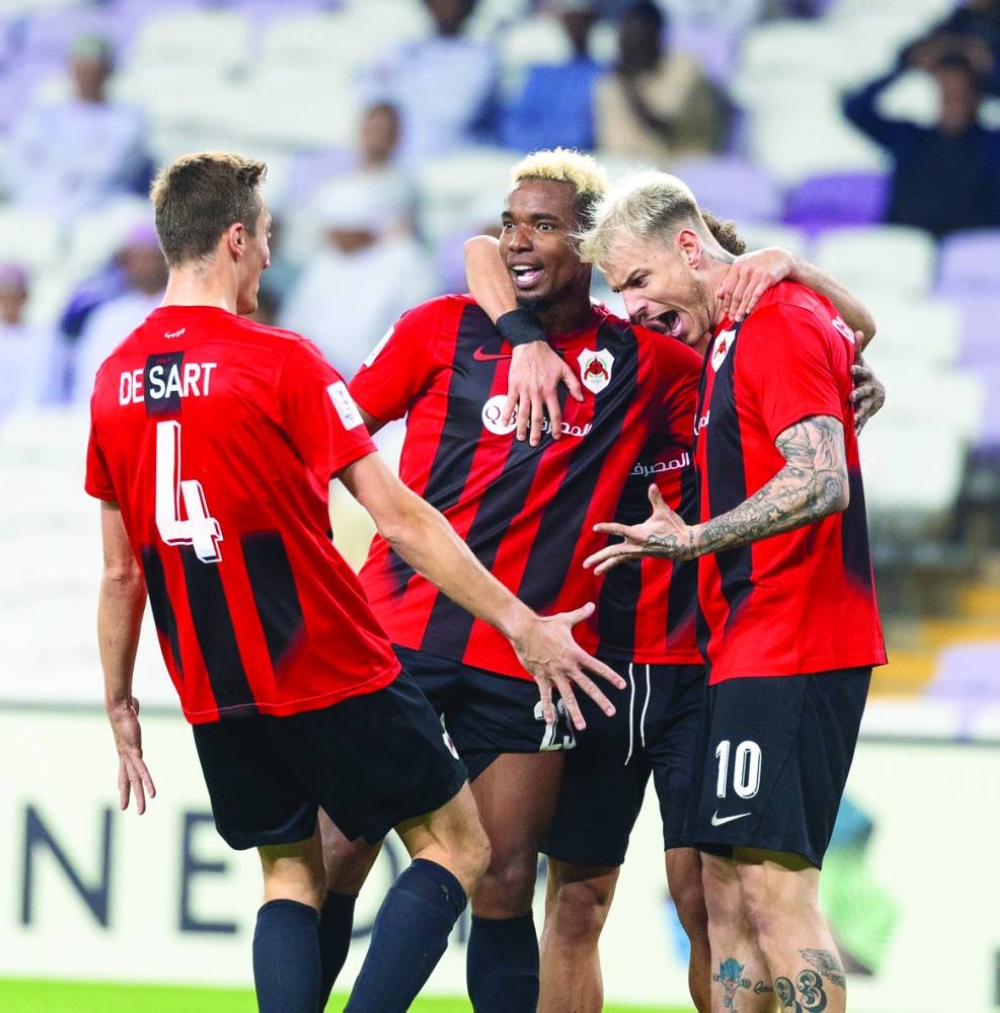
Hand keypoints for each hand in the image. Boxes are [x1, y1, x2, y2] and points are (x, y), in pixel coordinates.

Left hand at [107, 697, 155, 813]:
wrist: (119, 707)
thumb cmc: (125, 707)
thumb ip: (133, 713)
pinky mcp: (134, 753)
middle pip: (127, 779)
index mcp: (124, 749)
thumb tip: (133, 704)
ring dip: (139, 796)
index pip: (123, 769)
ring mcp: (129, 756)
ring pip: (135, 780)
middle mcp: (125, 756)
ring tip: (141, 811)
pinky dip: (148, 784)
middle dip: (127, 795)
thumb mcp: (131, 714)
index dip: (122, 781)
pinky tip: (152, 794)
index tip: (120, 790)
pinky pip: (143, 772)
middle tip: (126, 809)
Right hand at [502, 341, 583, 445]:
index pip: (555, 413)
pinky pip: (510, 402)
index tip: (556, 436)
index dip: (556, 426)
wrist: (530, 346)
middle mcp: (537, 393)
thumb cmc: (548, 357)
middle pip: (537, 417)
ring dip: (522, 426)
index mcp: (550, 390)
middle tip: (534, 443)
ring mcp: (524, 390)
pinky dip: (507, 413)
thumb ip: (573, 384)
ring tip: (521, 437)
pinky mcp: (514, 386)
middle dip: (536, 431)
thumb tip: (580, 399)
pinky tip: (505, 423)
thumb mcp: (564, 369)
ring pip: (523, 412)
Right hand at [511, 602, 625, 730]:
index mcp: (576, 654)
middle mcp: (568, 666)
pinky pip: (545, 696)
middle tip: (611, 712)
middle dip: (600, 700)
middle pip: (587, 686)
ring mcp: (554, 674)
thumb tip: (591, 604)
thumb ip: (581, 614)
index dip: (611, 677)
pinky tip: (551, 721)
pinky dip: (547, 708)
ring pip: (567, 696)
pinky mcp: (541, 677)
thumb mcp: (565, 620)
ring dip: (575, 711)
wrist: (524, 630)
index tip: (622, 686)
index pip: (598, 667)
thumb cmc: (546, 625)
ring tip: (582, 726)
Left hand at [584, 485, 698, 575]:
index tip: (595, 527)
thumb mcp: (664, 512)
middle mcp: (636, 545)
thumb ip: (656, 499)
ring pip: (617, 559)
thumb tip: (652, 486)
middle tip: (585, 564)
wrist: (684, 545)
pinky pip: (623, 559)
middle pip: (613, 552)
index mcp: (639, 534)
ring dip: (605, 565)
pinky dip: (614, 562)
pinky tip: (607, 566)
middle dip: (599, 558)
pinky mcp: (640, 554)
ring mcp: (637, 551)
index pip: (619, 530)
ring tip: (593, 572)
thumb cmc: (674, 527)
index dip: (607, 528)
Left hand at [716, 247, 793, 322]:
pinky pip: (757, 294)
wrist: (780, 257)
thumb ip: (729, 280)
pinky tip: (748, 311)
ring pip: (746, 296)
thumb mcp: (742, 268)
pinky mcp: (767, 278)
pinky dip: (752, 304)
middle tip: (731, 319)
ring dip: (741, 309)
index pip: (728, 288)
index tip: (726, 312)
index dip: (726, 302)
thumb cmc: (758, 264)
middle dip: (733, 309)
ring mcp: (757, 273)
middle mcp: (746, 269)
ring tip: (739, 319)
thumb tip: (718, 295)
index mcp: (737, 266)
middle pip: (736, 294)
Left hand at [850, 350, 884, 434]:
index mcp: (867, 377)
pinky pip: (863, 421)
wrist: (873, 391)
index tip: (851, 369)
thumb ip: (856, 350)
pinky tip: (855, 433)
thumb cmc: (859, 375)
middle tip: (851, 396)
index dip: (858, 371)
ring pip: (865, 408)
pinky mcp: (868, 414)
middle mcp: (871, 389)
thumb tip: (858, 331)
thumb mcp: (858, 363)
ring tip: (853, 418)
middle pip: (865, 391)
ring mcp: (871, 402)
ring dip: (859, 413)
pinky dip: (859, 427)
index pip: (863, 372)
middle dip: (859, 394)